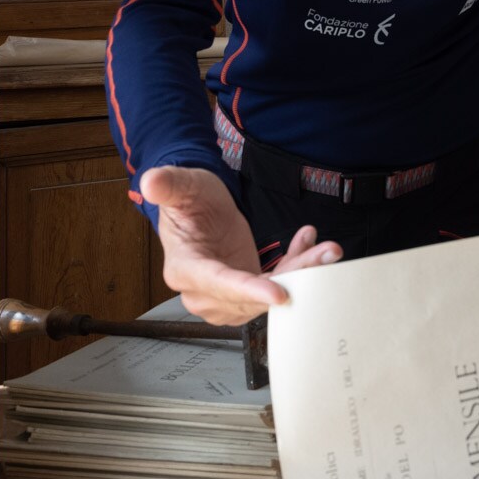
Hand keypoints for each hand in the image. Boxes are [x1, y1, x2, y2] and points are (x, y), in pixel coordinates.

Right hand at [141, 166, 341, 325]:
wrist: (197, 209)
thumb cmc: (189, 198)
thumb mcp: (183, 185)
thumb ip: (168, 184)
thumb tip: (151, 181)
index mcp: (184, 268)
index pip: (218, 283)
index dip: (248, 291)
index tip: (280, 294)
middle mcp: (202, 292)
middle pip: (251, 294)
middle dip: (292, 276)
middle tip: (326, 254)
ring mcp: (225, 298)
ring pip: (269, 293)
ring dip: (300, 271)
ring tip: (325, 247)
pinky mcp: (244, 294)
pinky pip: (276, 287)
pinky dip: (295, 267)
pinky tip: (307, 243)